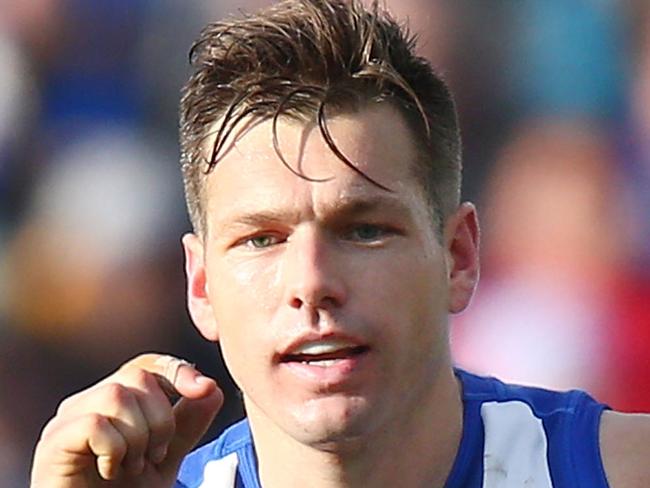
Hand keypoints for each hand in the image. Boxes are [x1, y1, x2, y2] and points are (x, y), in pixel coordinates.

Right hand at [30, 353, 222, 487]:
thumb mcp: (167, 457)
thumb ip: (187, 424)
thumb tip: (213, 389)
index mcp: (114, 400)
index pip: (148, 365)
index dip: (178, 371)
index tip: (204, 389)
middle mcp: (88, 402)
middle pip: (137, 376)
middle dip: (161, 419)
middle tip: (154, 457)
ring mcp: (66, 420)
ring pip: (116, 394)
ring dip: (138, 436)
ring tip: (132, 466)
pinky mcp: (53, 443)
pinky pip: (93, 423)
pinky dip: (114, 449)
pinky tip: (111, 471)